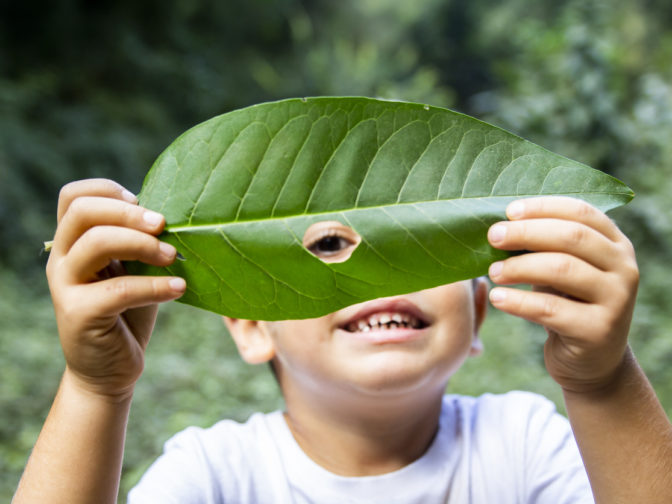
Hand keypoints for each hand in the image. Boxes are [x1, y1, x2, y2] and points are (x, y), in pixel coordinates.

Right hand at [46, 179, 185, 398]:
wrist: (110, 370)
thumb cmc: (127, 313)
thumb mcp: (133, 270)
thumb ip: (138, 243)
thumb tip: (173, 216)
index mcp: (73, 243)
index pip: (74, 197)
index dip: (108, 189)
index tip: (143, 202)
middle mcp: (62, 260)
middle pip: (83, 212)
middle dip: (129, 213)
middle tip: (164, 225)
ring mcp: (65, 286)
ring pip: (97, 242)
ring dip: (143, 244)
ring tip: (173, 257)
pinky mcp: (78, 314)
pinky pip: (119, 289)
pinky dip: (155, 286)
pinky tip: (178, 289)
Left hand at [486, 197, 638, 393]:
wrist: (592, 361)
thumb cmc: (568, 303)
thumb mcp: (562, 269)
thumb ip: (544, 246)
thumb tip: (499, 226)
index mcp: (615, 244)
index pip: (581, 212)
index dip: (543, 207)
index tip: (509, 211)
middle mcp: (624, 268)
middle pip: (571, 237)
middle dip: (526, 233)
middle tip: (493, 236)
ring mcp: (616, 300)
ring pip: (561, 269)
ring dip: (519, 266)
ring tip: (492, 272)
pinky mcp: (598, 331)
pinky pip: (550, 309)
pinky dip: (518, 301)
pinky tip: (497, 298)